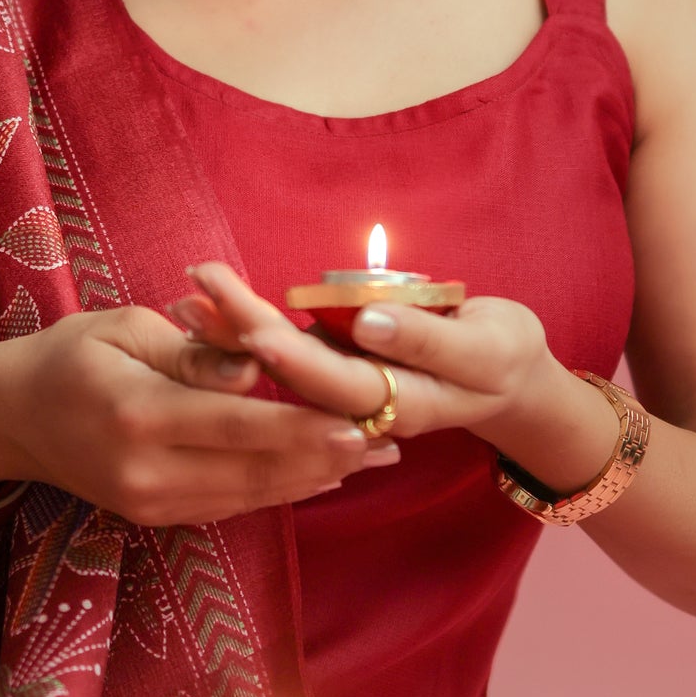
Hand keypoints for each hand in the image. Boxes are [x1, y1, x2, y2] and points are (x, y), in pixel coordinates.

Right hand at [0, 307, 397, 527]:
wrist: (8, 419)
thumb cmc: (69, 355)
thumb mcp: (126, 328)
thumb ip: (195, 352)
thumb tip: (255, 371)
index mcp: (139, 414)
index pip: (242, 425)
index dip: (308, 426)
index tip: (363, 418)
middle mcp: (147, 471)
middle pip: (258, 470)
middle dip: (329, 456)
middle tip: (390, 438)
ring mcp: (150, 503)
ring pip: (252, 495)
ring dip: (315, 477)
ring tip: (374, 457)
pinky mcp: (155, 516)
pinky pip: (231, 505)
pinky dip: (280, 490)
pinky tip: (322, 474)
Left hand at [179, 262, 620, 490]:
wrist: (511, 380)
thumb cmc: (505, 356)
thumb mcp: (488, 346)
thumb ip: (429, 337)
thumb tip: (368, 320)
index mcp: (399, 404)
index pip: (334, 382)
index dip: (291, 355)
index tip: (249, 325)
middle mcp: (361, 405)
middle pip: (292, 373)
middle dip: (240, 333)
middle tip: (195, 291)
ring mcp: (347, 388)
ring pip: (281, 366)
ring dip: (231, 334)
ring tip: (185, 296)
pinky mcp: (340, 367)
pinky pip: (289, 351)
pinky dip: (249, 330)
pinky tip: (211, 307)